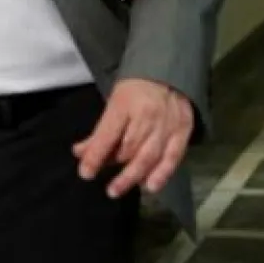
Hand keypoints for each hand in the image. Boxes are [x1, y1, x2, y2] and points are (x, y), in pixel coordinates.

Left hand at [72, 79, 192, 198]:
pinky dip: (162, 173)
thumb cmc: (135, 89)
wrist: (169, 72)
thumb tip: (80, 153)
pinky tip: (150, 186)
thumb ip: (99, 132)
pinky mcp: (183, 131)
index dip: (95, 155)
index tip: (85, 173)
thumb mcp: (113, 103)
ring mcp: (166, 124)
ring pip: (148, 156)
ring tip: (117, 190)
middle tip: (106, 186)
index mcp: (125, 104)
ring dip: (132, 176)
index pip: (107, 134)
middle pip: (128, 147)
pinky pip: (172, 157)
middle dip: (114, 166)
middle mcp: (147, 116)